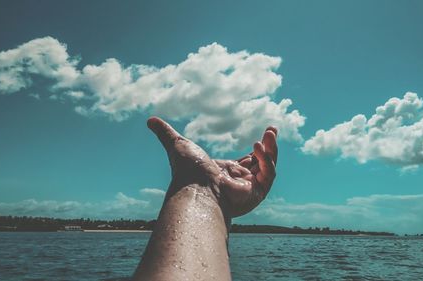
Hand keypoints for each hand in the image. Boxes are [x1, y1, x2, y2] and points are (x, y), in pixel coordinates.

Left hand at [147, 117, 277, 217]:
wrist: (195, 190)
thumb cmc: (186, 170)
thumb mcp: (178, 144)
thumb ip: (166, 132)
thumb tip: (150, 120)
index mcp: (226, 172)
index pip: (249, 161)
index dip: (258, 148)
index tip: (267, 132)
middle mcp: (239, 181)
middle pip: (262, 163)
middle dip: (270, 147)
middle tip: (272, 129)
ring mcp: (249, 189)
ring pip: (269, 167)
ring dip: (271, 150)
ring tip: (270, 132)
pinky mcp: (256, 194)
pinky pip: (269, 174)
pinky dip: (267, 160)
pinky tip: (258, 146)